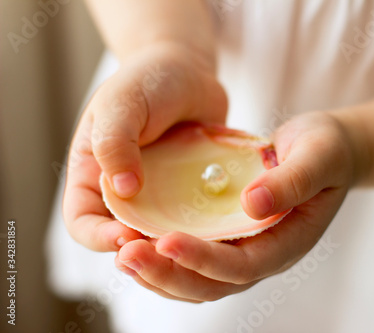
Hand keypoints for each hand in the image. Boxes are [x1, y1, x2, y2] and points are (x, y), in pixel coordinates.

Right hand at [63, 43, 227, 251]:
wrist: (188, 71)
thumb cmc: (146, 80)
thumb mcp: (121, 103)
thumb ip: (115, 142)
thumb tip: (124, 189)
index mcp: (93, 175)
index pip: (83, 222)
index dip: (99, 238)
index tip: (127, 238)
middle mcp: (124, 191)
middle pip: (125, 237)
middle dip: (143, 249)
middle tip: (167, 248)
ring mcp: (159, 194)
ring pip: (162, 233)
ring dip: (176, 243)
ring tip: (195, 243)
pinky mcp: (189, 192)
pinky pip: (194, 218)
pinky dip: (203, 225)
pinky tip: (219, 224)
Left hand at [115, 111, 357, 301]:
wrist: (327, 151)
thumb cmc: (326, 151)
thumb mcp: (317, 156)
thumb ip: (291, 181)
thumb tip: (251, 205)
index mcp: (288, 242)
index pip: (241, 267)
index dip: (203, 260)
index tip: (165, 241)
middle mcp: (264, 255)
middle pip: (212, 285)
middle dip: (168, 274)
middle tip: (126, 255)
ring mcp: (246, 249)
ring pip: (198, 280)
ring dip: (159, 273)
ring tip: (121, 254)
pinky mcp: (231, 236)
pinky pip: (195, 259)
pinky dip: (165, 257)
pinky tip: (138, 239)